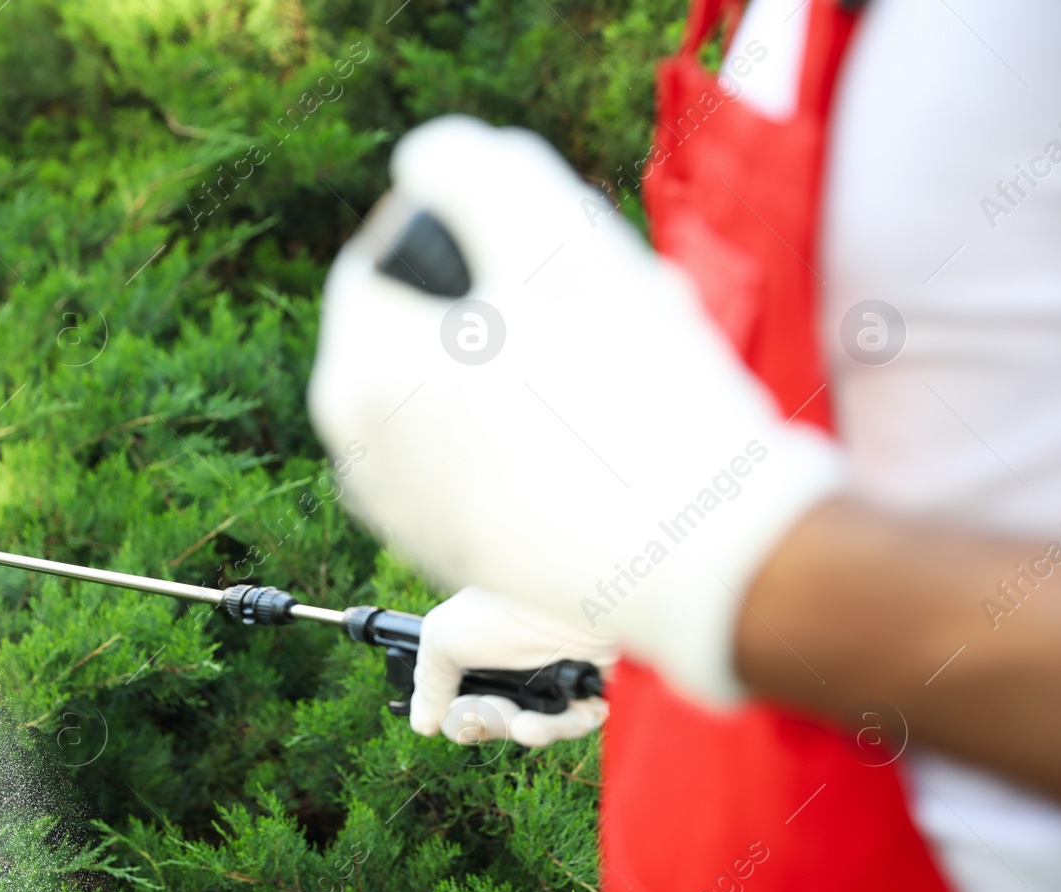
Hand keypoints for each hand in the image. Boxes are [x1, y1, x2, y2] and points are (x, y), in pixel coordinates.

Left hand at [309, 115, 843, 704]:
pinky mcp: (462, 559)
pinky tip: (605, 442)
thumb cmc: (627, 395)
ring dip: (521, 370)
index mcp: (356, 373)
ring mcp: (407, 517)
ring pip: (458, 396)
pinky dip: (529, 437)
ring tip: (610, 379)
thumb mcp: (554, 237)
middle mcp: (359, 455)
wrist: (703, 562)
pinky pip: (483, 462)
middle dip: (502, 305)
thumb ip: (471, 168)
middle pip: (425, 330)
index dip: (471, 229)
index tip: (549, 246)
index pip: (388, 253)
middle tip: (595, 313)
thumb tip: (428, 161)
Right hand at [413, 586, 617, 746]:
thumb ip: (429, 682)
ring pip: (536, 728)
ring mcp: (552, 677)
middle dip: (492, 724)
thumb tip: (423, 723)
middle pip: (497, 723)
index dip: (460, 718)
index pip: (463, 705)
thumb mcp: (445, 638)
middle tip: (493, 709)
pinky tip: (549, 718)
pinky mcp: (587, 688)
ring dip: (527, 731)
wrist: (570, 599)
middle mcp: (513, 666)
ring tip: (526, 724)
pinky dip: (561, 726)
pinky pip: (572, 724)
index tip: (458, 712)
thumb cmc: (504, 609)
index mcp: (479, 653)